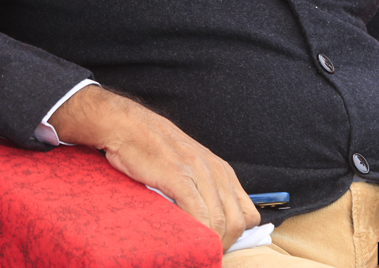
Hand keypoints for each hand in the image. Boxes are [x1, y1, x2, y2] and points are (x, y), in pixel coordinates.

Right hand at [48, 85, 259, 249]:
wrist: (129, 127)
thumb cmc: (154, 149)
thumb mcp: (190, 166)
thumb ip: (205, 189)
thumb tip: (211, 222)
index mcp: (222, 171)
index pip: (248, 214)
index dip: (236, 236)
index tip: (217, 245)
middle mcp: (216, 172)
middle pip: (238, 223)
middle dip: (224, 245)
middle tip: (205, 252)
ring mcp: (199, 173)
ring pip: (220, 222)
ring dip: (209, 243)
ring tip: (194, 249)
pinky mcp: (179, 177)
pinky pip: (198, 214)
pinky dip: (196, 232)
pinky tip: (184, 237)